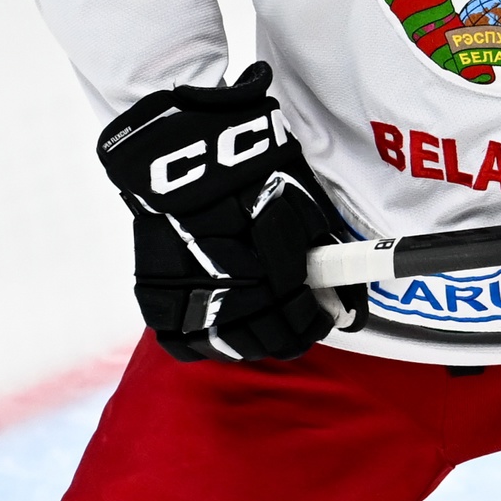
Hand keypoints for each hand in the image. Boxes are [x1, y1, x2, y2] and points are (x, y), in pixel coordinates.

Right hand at [97, 60, 364, 361]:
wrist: (188, 155)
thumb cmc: (255, 174)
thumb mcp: (303, 206)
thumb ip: (322, 254)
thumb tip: (345, 295)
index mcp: (272, 268)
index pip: (299, 318)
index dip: (315, 322)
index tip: (324, 317)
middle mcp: (231, 287)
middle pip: (265, 337)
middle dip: (289, 336)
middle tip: (298, 328)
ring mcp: (190, 294)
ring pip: (225, 345)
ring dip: (249, 343)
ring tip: (262, 333)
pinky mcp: (155, 292)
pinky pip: (179, 339)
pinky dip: (202, 342)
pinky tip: (218, 334)